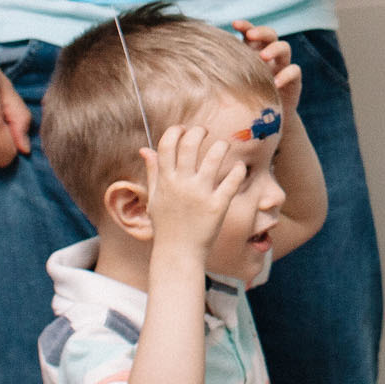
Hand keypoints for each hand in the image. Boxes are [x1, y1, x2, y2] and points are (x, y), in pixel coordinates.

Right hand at [142, 125, 246, 258]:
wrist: (178, 254)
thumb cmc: (166, 226)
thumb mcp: (154, 198)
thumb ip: (152, 172)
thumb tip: (144, 149)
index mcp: (165, 181)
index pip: (167, 144)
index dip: (175, 131)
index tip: (183, 129)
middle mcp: (182, 185)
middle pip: (190, 145)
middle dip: (198, 131)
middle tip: (205, 131)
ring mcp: (200, 195)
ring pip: (214, 158)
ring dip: (221, 146)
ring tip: (222, 146)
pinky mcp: (218, 206)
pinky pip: (232, 181)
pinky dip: (238, 170)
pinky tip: (239, 166)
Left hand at [232, 21, 302, 118]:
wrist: (265, 121)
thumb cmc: (244, 98)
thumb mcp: (234, 83)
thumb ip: (224, 71)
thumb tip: (198, 61)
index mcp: (254, 52)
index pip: (252, 33)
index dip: (245, 26)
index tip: (234, 24)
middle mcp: (270, 56)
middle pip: (271, 34)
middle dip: (261, 32)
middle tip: (251, 36)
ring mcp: (283, 67)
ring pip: (285, 48)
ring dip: (274, 49)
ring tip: (262, 57)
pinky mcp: (294, 82)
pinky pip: (295, 71)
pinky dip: (286, 74)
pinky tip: (276, 83)